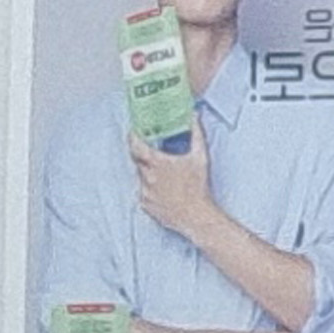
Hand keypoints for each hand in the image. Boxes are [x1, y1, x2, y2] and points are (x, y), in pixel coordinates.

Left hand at [129, 130, 230, 254]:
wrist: (197, 216)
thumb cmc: (199, 187)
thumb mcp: (200, 158)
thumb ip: (196, 134)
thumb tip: (194, 116)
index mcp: (157, 163)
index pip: (135, 145)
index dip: (132, 137)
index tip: (134, 133)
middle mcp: (147, 176)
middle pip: (139, 161)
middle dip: (146, 158)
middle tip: (157, 158)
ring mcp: (144, 191)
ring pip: (142, 178)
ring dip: (150, 176)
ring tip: (167, 181)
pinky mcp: (145, 204)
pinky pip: (144, 194)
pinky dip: (152, 191)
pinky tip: (166, 194)